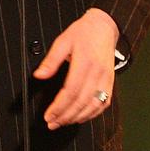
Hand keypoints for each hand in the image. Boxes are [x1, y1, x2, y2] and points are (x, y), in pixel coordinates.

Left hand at [33, 8, 119, 129]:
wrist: (105, 27)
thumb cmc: (83, 33)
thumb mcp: (63, 41)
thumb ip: (51, 60)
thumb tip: (39, 75)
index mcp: (85, 62)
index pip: (71, 91)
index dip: (59, 106)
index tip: (48, 115)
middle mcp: (98, 73)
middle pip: (81, 102)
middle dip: (65, 116)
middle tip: (52, 123)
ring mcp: (106, 79)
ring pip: (93, 106)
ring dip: (77, 118)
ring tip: (63, 122)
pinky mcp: (111, 83)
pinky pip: (103, 104)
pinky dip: (92, 114)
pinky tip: (80, 117)